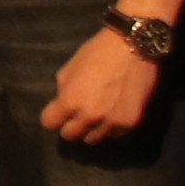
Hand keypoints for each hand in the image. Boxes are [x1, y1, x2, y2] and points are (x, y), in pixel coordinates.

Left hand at [43, 27, 164, 143]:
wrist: (135, 46)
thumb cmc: (99, 52)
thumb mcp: (70, 68)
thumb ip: (64, 91)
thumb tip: (62, 106)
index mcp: (70, 102)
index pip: (49, 124)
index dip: (52, 117)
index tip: (58, 112)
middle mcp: (89, 117)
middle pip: (70, 135)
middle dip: (70, 124)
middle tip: (77, 114)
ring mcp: (111, 123)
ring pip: (93, 139)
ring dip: (91, 129)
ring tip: (96, 114)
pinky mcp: (130, 124)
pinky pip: (114, 135)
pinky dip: (111, 128)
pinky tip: (114, 113)